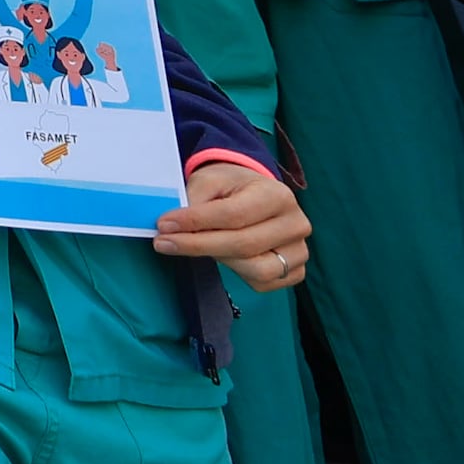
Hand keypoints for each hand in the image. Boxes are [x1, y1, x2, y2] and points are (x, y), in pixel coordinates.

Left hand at [156, 156, 313, 289]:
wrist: (254, 193)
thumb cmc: (231, 186)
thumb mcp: (210, 180)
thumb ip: (194, 200)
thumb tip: (173, 227)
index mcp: (277, 195)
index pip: (233, 215)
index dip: (196, 222)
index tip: (164, 225)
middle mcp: (296, 224)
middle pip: (244, 245)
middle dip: (198, 245)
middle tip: (164, 243)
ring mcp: (299, 251)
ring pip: (257, 270)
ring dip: (219, 260)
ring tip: (196, 246)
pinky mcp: (295, 271)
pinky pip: (263, 283)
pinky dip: (237, 274)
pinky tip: (222, 256)